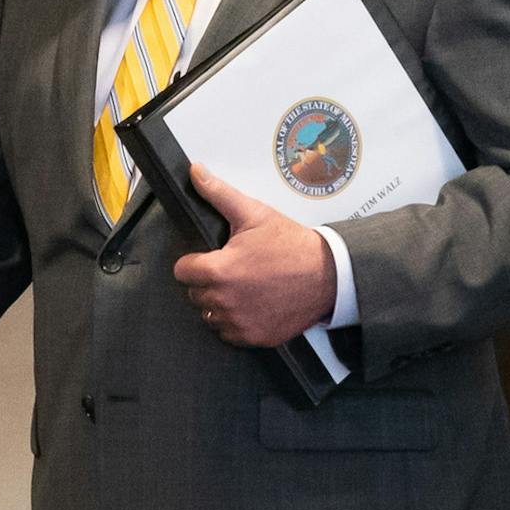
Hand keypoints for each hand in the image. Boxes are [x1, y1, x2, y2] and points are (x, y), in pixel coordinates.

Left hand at [173, 165, 335, 347]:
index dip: (195, 261)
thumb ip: (219, 194)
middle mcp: (225, 300)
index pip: (182, 271)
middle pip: (195, 293)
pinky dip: (236, 322)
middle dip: (209, 281)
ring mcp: (239, 322)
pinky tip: (253, 304)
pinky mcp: (253, 337)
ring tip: (244, 287)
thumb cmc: (292, 246)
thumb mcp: (254, 214)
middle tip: (235, 270)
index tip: (212, 258)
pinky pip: (229, 333)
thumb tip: (196, 173)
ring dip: (220, 303)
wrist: (328, 275)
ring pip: (210, 315)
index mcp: (219, 270)